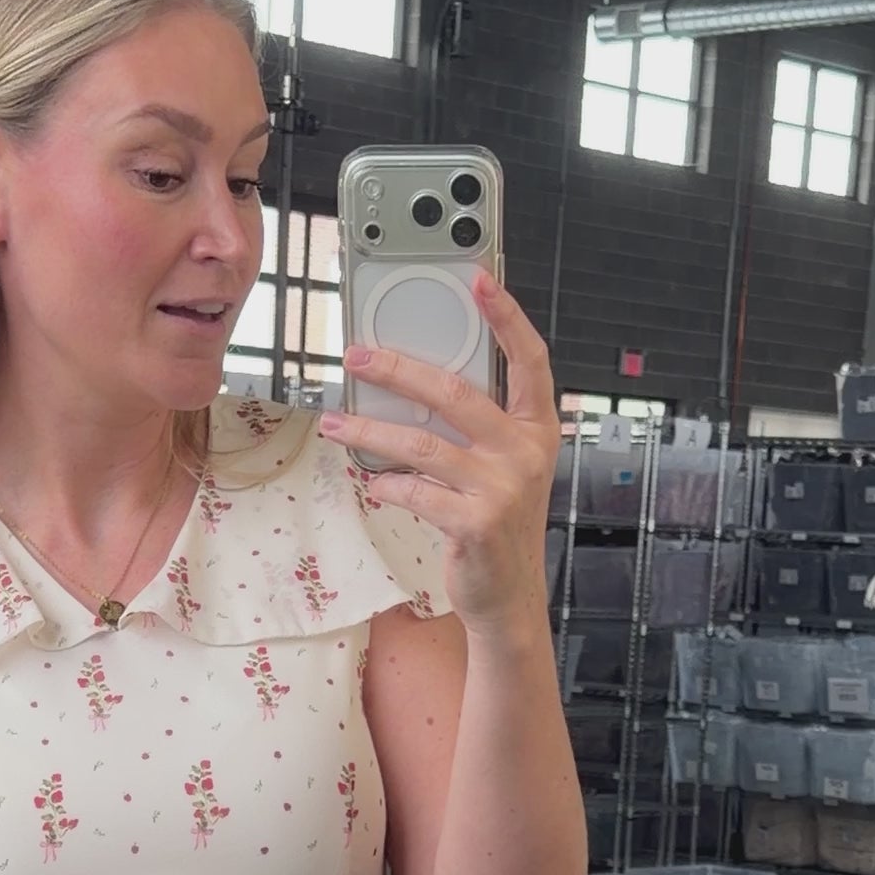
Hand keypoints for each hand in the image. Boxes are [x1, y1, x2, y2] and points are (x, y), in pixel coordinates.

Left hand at [320, 271, 560, 635]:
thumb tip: (416, 382)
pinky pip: (415, 490)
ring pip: (422, 442)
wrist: (509, 594)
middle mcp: (525, 453)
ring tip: (337, 421)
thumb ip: (480, 426)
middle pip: (456, 392)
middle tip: (358, 355)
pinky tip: (373, 479)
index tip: (478, 280)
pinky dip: (387, 483)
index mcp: (537, 428)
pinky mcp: (475, 522)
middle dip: (399, 368)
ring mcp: (502, 488)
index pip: (529, 359)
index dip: (506, 317)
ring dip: (371, 429)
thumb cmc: (499, 523)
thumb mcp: (504, 467)